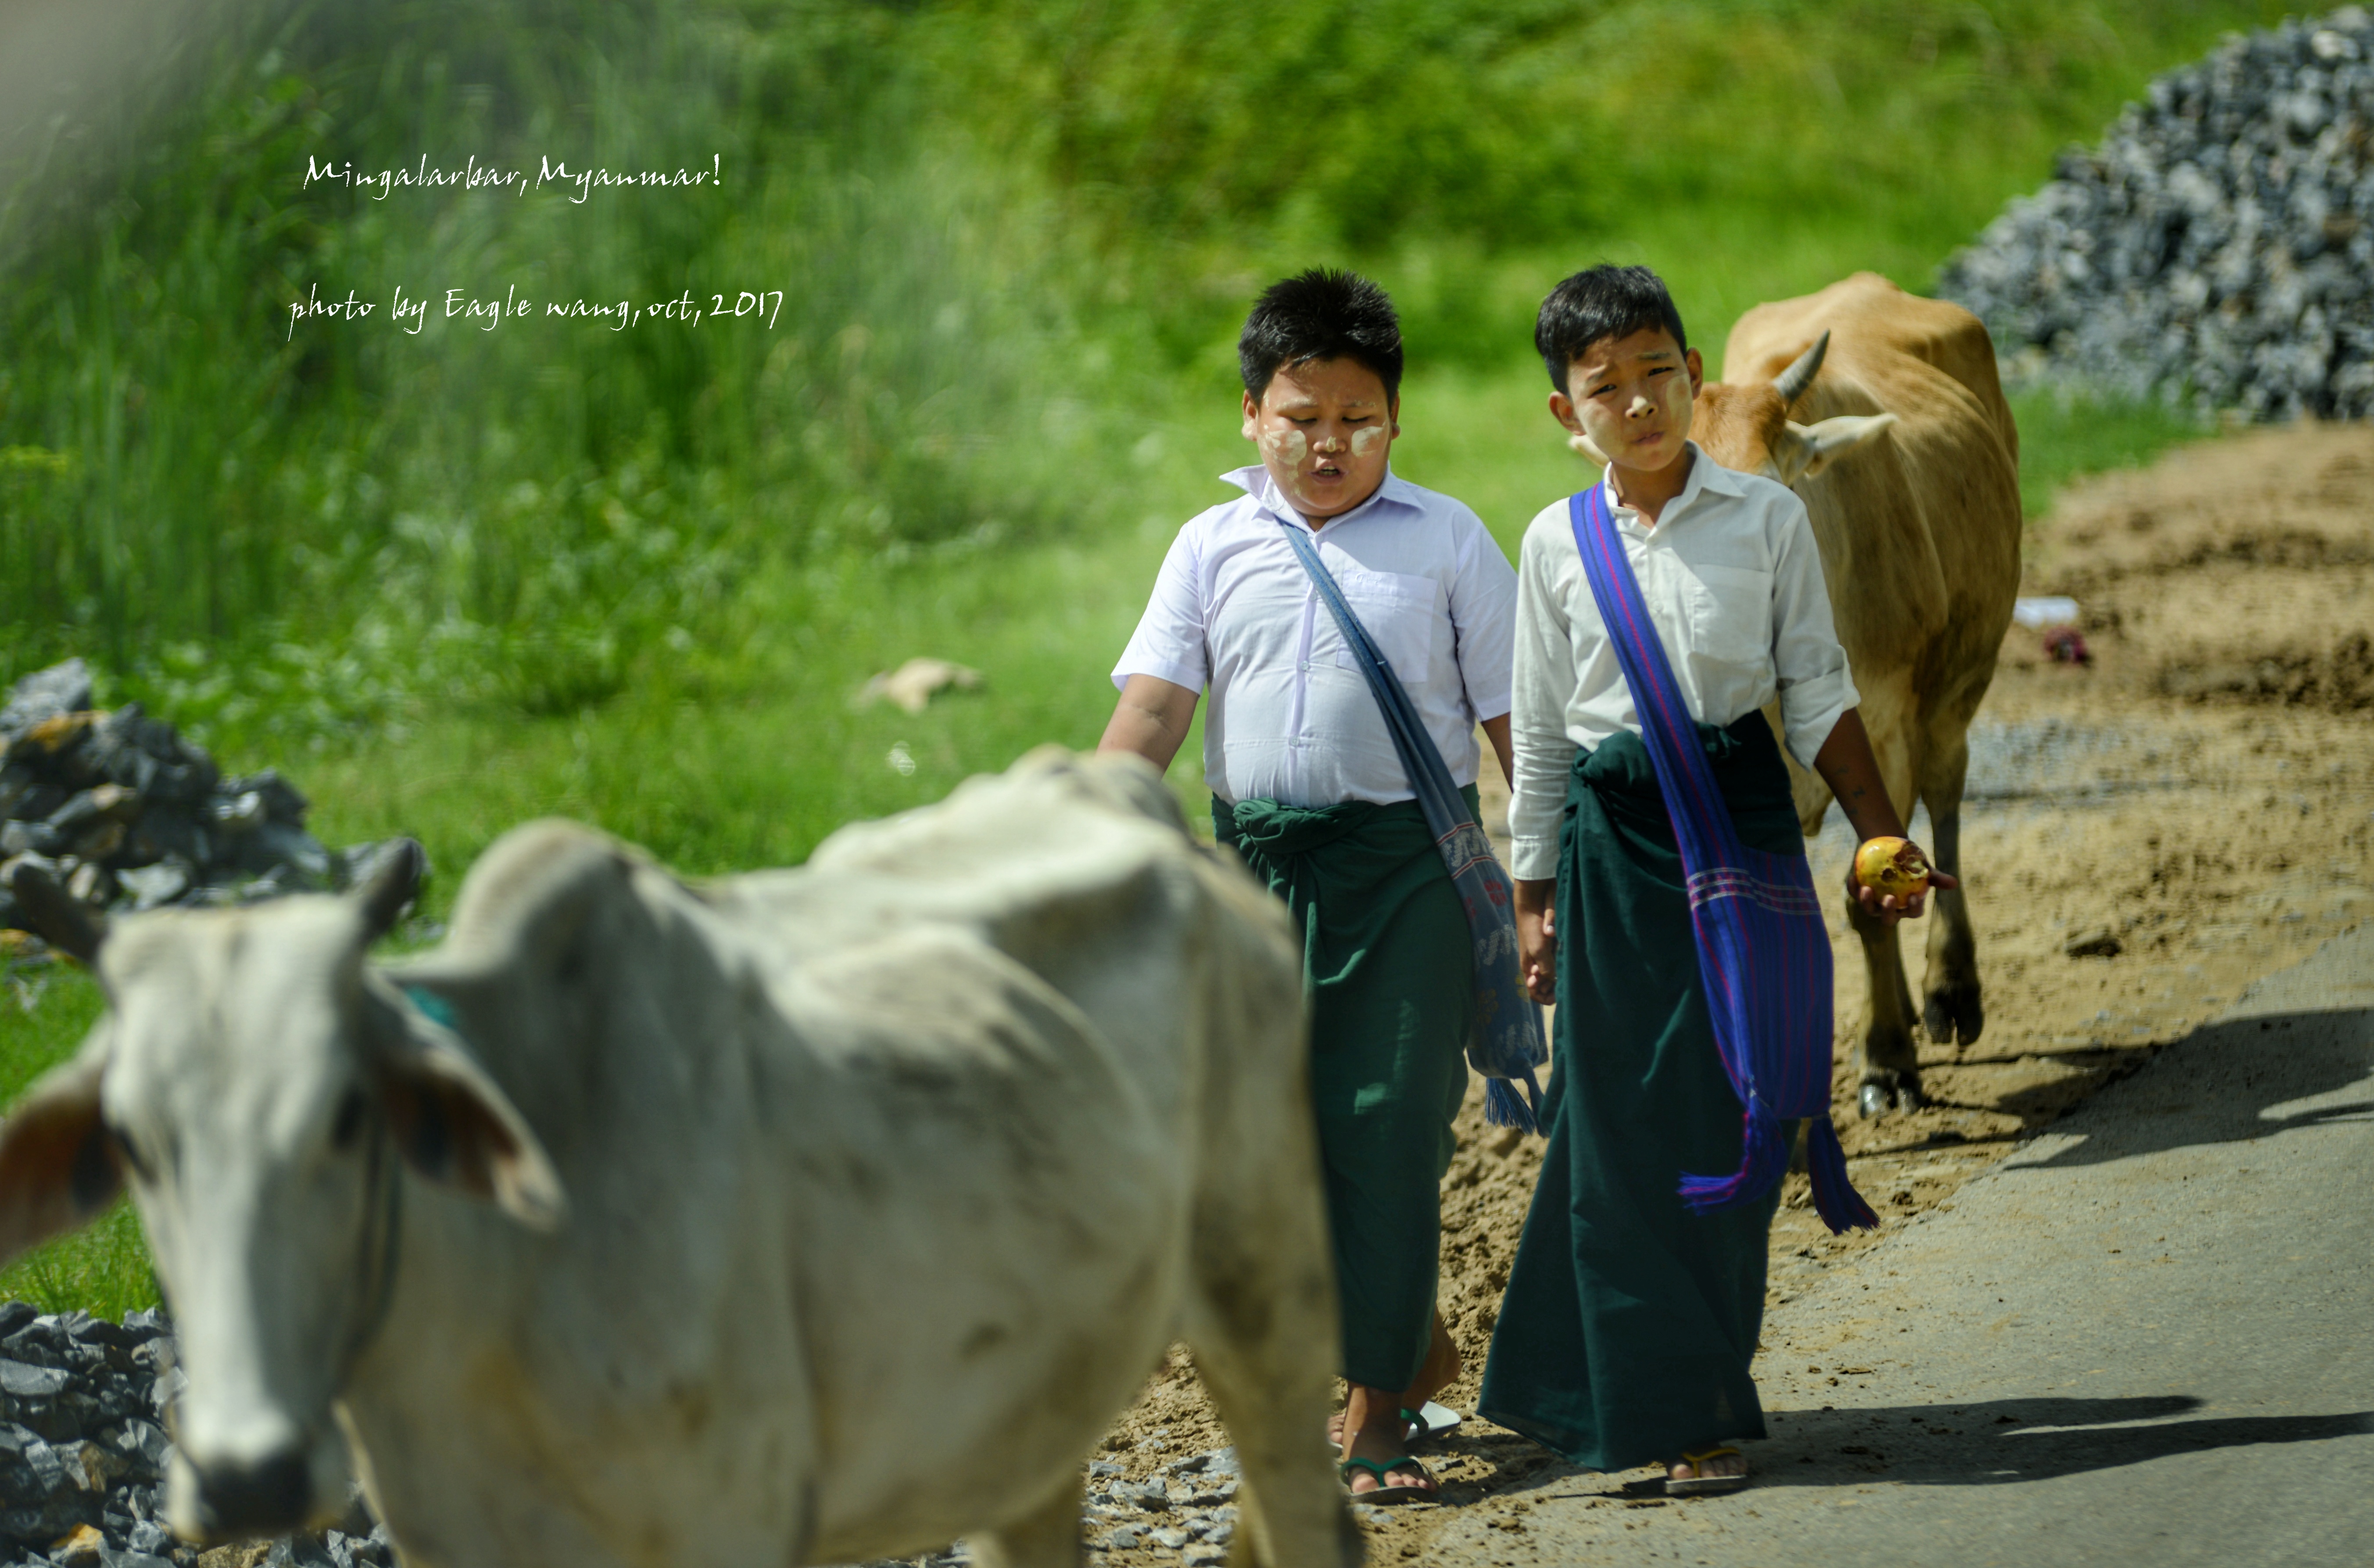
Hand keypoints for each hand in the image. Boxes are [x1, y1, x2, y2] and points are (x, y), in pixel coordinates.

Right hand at [1516, 890, 1556, 1004]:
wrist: (1533, 905)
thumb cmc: (1533, 929)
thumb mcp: (1538, 951)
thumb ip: (1546, 968)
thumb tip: (1554, 981)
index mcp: (1529, 968)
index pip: (1533, 991)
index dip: (1543, 997)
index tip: (1554, 996)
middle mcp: (1537, 964)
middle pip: (1545, 986)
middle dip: (1553, 989)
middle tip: (1560, 985)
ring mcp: (1545, 955)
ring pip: (1554, 975)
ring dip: (1559, 978)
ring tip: (1565, 974)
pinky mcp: (1553, 946)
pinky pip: (1559, 962)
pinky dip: (1563, 966)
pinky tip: (1568, 964)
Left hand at [1849, 850, 1957, 925]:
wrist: (1892, 854)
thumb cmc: (1912, 864)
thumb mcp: (1925, 869)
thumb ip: (1937, 878)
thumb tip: (1954, 883)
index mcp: (1908, 907)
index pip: (1913, 913)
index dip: (1914, 908)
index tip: (1915, 896)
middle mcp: (1891, 910)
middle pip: (1889, 919)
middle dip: (1888, 912)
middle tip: (1889, 898)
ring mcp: (1875, 904)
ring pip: (1870, 910)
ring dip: (1866, 902)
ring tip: (1866, 889)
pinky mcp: (1861, 895)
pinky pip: (1855, 894)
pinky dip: (1853, 887)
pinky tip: (1852, 877)